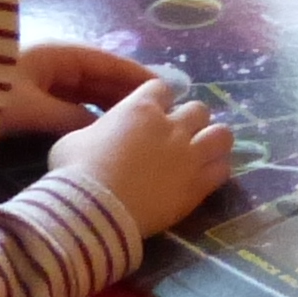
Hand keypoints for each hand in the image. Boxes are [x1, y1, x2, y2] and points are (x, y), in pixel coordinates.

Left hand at [2, 40, 150, 133]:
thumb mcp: (32, 110)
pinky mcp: (33, 96)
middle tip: (157, 112)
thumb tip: (103, 128)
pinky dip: (88, 113)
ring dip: (108, 104)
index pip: (107, 62)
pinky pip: (71, 102)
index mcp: (58, 55)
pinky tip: (103, 127)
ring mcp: (44, 79)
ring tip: (136, 122)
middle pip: (99, 75)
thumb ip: (72, 118)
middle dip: (126, 92)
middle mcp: (55, 63)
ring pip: (86, 91)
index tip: (164, 89)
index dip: (135, 74)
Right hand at [52, 79, 234, 228]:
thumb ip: (96, 131)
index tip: (153, 113)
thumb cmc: (77, 171)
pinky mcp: (199, 184)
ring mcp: (190, 154)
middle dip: (190, 120)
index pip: (161, 87)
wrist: (96, 209)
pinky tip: (205, 177)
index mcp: (140, 108)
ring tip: (202, 152)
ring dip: (212, 140)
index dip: (159, 99)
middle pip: (199, 108)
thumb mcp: (74, 139)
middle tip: (178, 137)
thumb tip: (99, 136)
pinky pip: (223, 169)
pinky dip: (216, 170)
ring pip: (222, 134)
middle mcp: (171, 125)